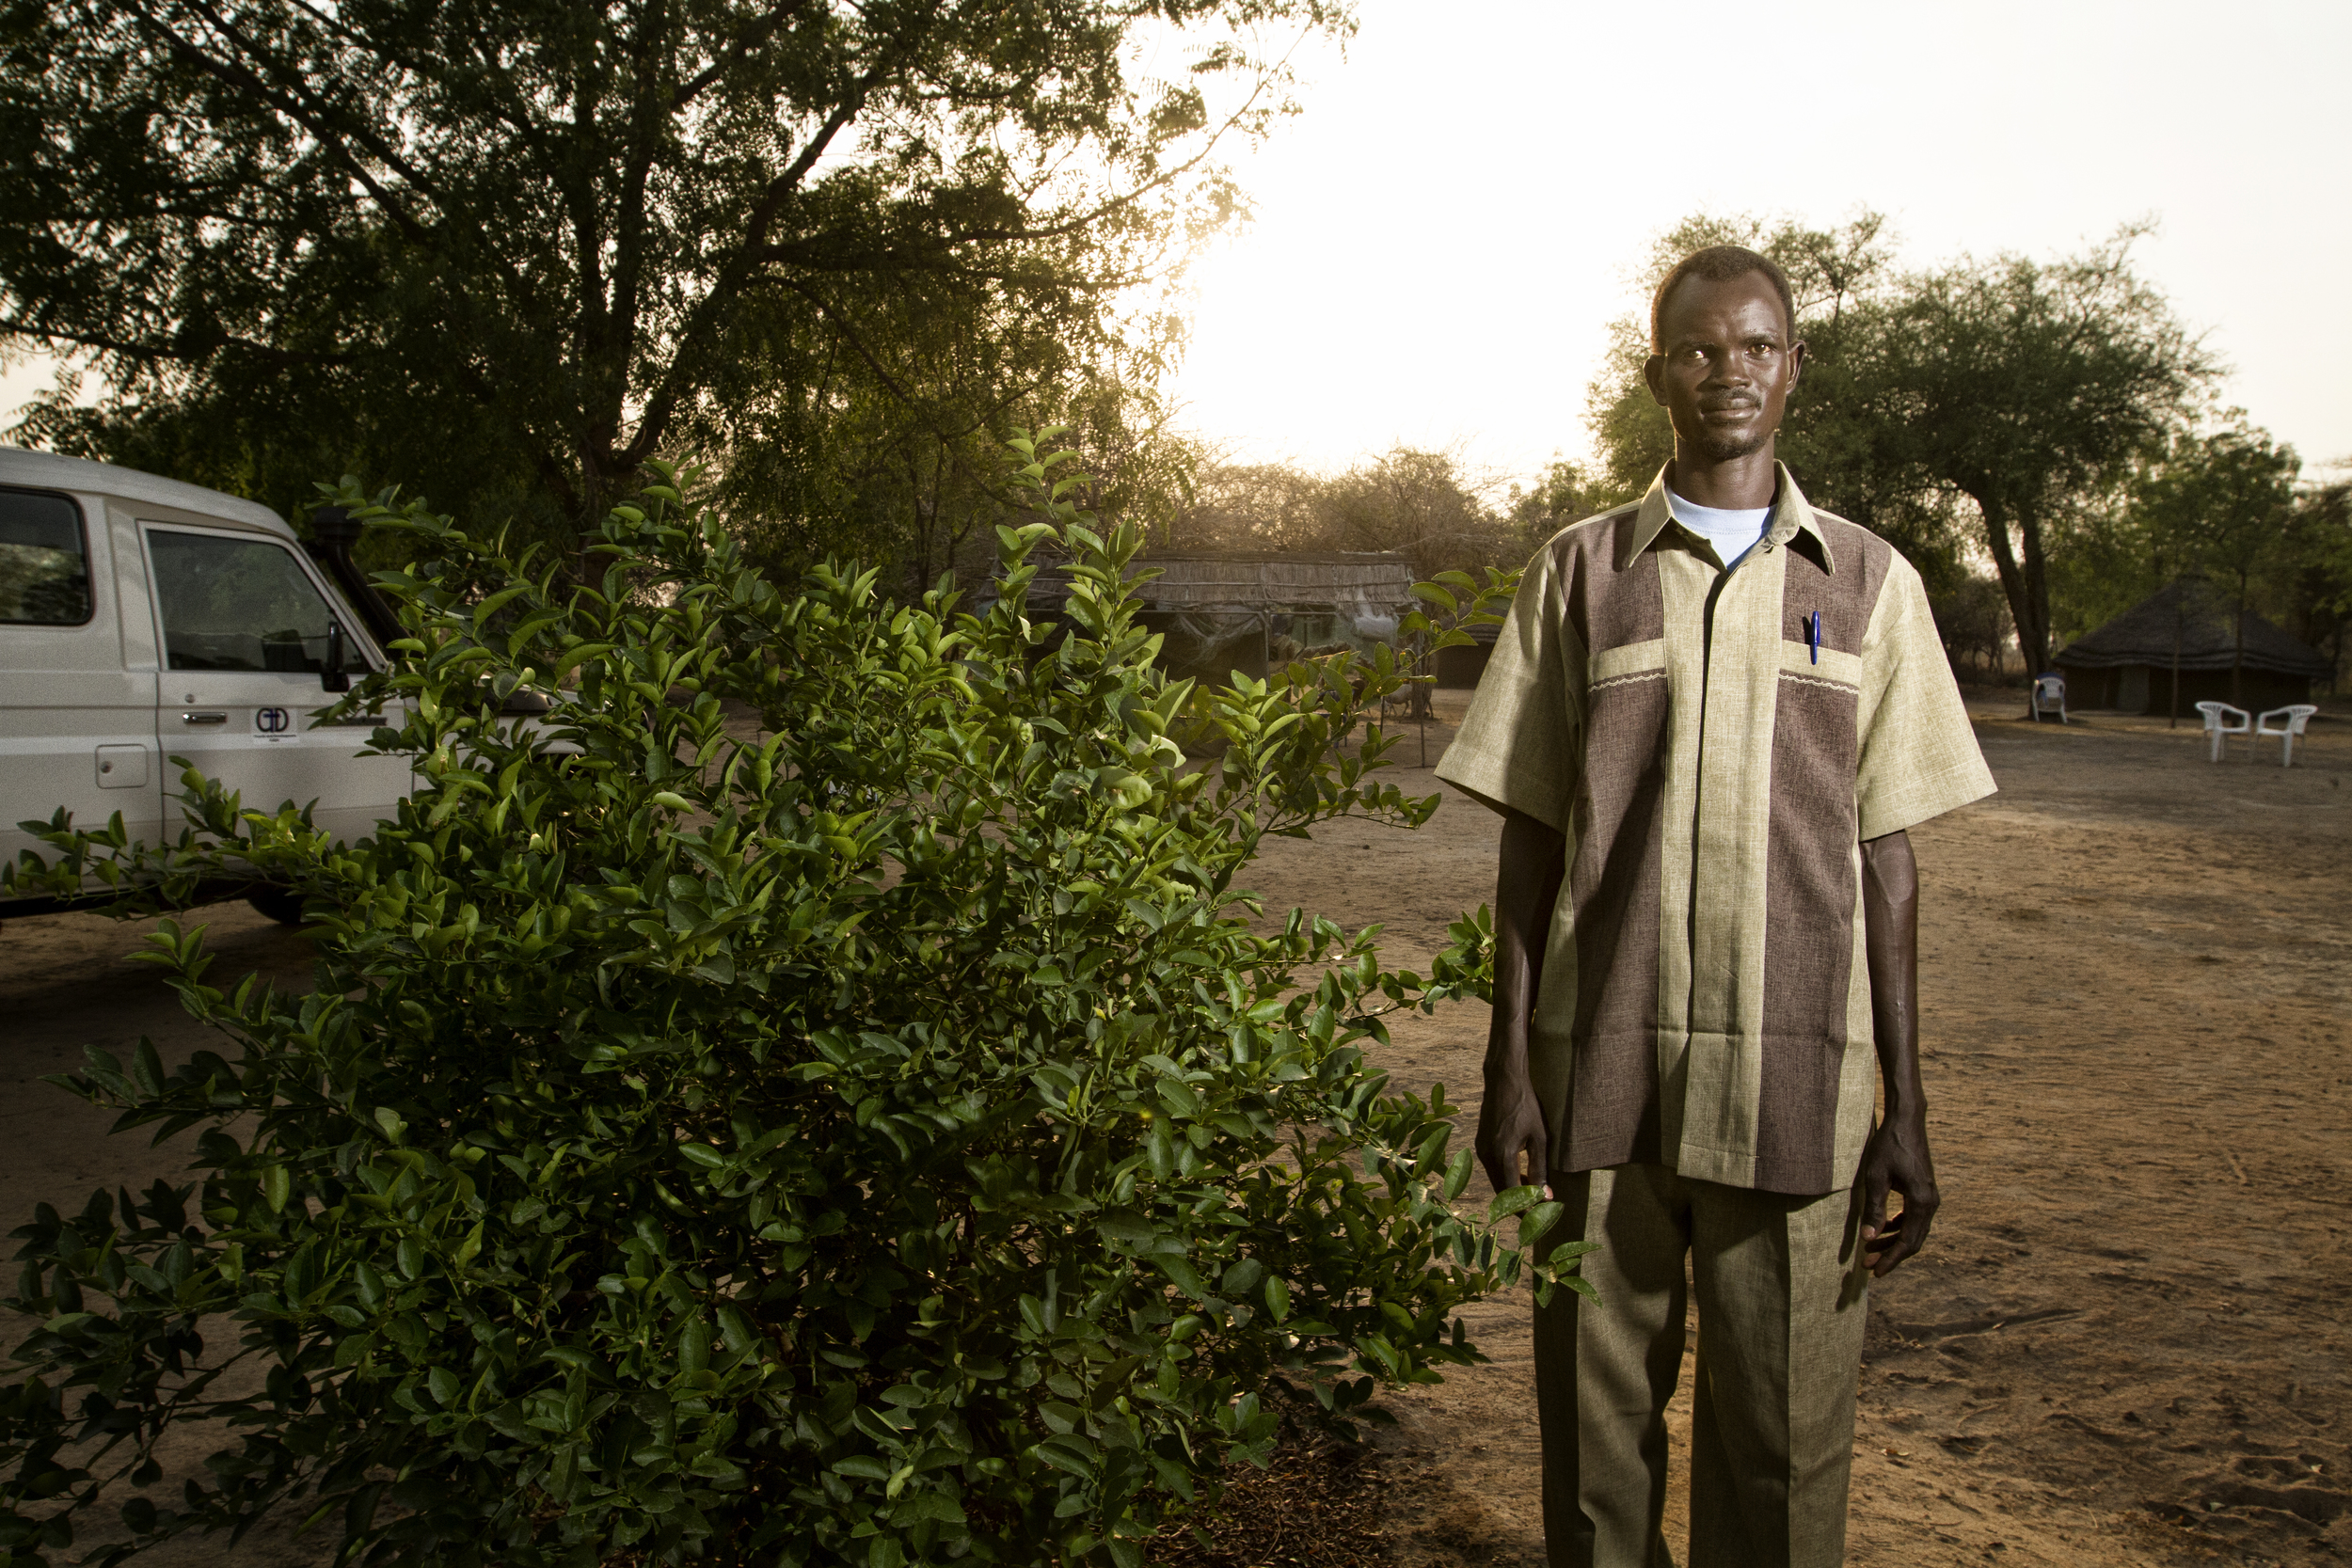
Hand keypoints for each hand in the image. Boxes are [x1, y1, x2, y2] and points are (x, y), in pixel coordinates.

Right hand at [1476, 1070, 1549, 1199]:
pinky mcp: (1480, 1144)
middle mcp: (1487, 1156)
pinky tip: (1521, 1177)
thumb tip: (1545, 1196)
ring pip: (1496, 1181)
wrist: (1503, 1081)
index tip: (1539, 1218)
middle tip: (1538, 1212)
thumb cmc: (1526, 1106)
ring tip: (1533, 1196)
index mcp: (1503, 1155)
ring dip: (1513, 1191)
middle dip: (1519, 1205)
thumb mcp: (1540, 1137)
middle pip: (1501, 1192)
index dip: (1526, 1209)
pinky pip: (1493, 1169)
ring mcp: (1481, 1150)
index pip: (1513, 1194)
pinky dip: (1506, 1178)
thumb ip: (1540, 1169)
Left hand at [1857, 1108, 1937, 1276]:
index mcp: (1921, 1202)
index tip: (1874, 1272)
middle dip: (1890, 1254)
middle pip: (1913, 1240)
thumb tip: (1869, 1237)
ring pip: (1914, 1230)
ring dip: (1893, 1242)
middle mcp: (1931, 1203)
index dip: (1891, 1260)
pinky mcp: (1925, 1191)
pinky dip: (1899, 1227)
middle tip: (1867, 1264)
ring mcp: (1930, 1197)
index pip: (1908, 1242)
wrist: (1906, 1121)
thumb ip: (1874, 1209)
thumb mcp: (1875, 1177)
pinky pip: (1914, 1218)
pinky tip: (1883, 1229)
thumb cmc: (1888, 1146)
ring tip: (1870, 1249)